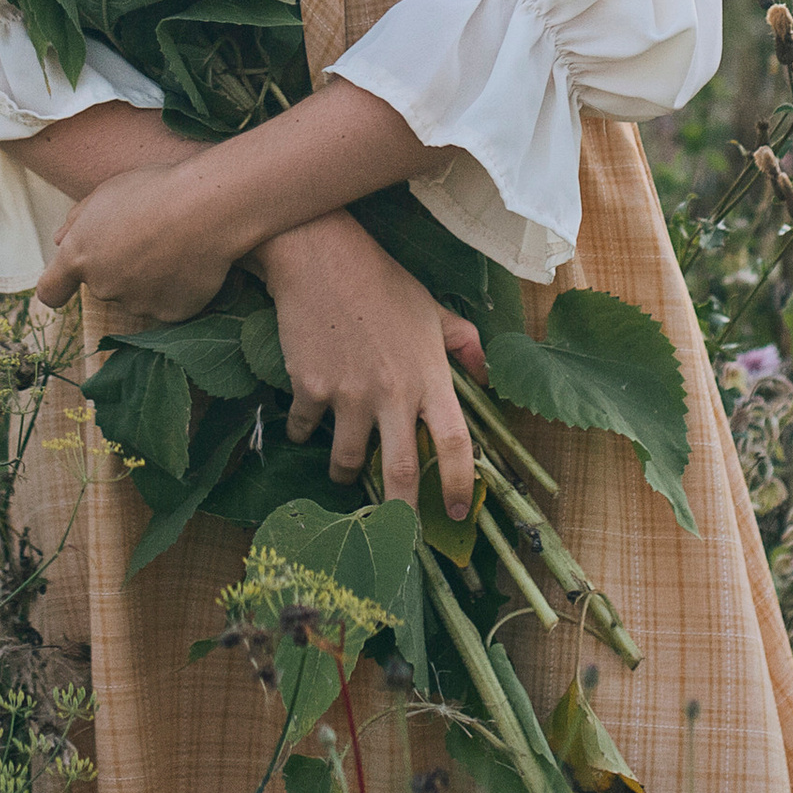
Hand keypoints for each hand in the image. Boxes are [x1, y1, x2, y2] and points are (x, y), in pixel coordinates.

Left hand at [33, 163, 233, 320]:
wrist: (204, 207)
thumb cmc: (154, 189)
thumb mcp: (106, 192)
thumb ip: (77, 220)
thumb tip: (60, 240)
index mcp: (79, 255)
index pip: (50, 291)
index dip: (59, 288)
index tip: (69, 284)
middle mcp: (102, 286)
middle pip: (103, 286)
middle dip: (119, 268)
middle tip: (148, 237)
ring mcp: (136, 303)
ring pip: (137, 295)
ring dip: (149, 279)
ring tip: (174, 245)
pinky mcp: (169, 314)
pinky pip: (168, 304)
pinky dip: (176, 290)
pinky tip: (190, 263)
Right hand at [257, 211, 487, 519]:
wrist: (320, 258)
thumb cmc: (382, 282)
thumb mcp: (431, 308)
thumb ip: (464, 342)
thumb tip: (487, 374)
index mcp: (429, 376)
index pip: (455, 443)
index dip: (462, 484)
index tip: (460, 512)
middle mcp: (393, 393)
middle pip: (402, 473)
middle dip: (400, 515)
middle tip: (397, 535)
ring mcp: (349, 394)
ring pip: (347, 462)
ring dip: (345, 472)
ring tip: (343, 469)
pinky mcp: (311, 388)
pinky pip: (306, 429)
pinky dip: (305, 432)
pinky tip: (306, 422)